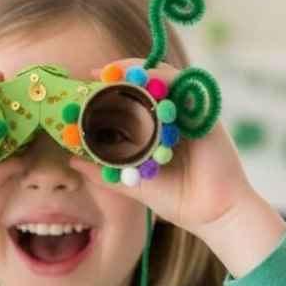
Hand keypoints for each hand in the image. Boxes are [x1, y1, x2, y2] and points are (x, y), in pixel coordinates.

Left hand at [65, 58, 285, 276]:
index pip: (133, 100)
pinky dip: (160, 78)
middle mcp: (174, 117)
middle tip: (95, 74)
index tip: (85, 87)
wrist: (213, 214)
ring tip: (111, 73)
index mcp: (158, 130)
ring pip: (163, 78)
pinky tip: (140, 79)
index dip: (110, 91)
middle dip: (120, 75)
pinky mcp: (204, 112)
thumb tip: (73, 159)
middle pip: (146, 83)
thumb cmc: (179, 200)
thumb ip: (105, 172)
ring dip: (136, 71)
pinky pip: (182, 84)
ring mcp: (190, 112)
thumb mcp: (134, 184)